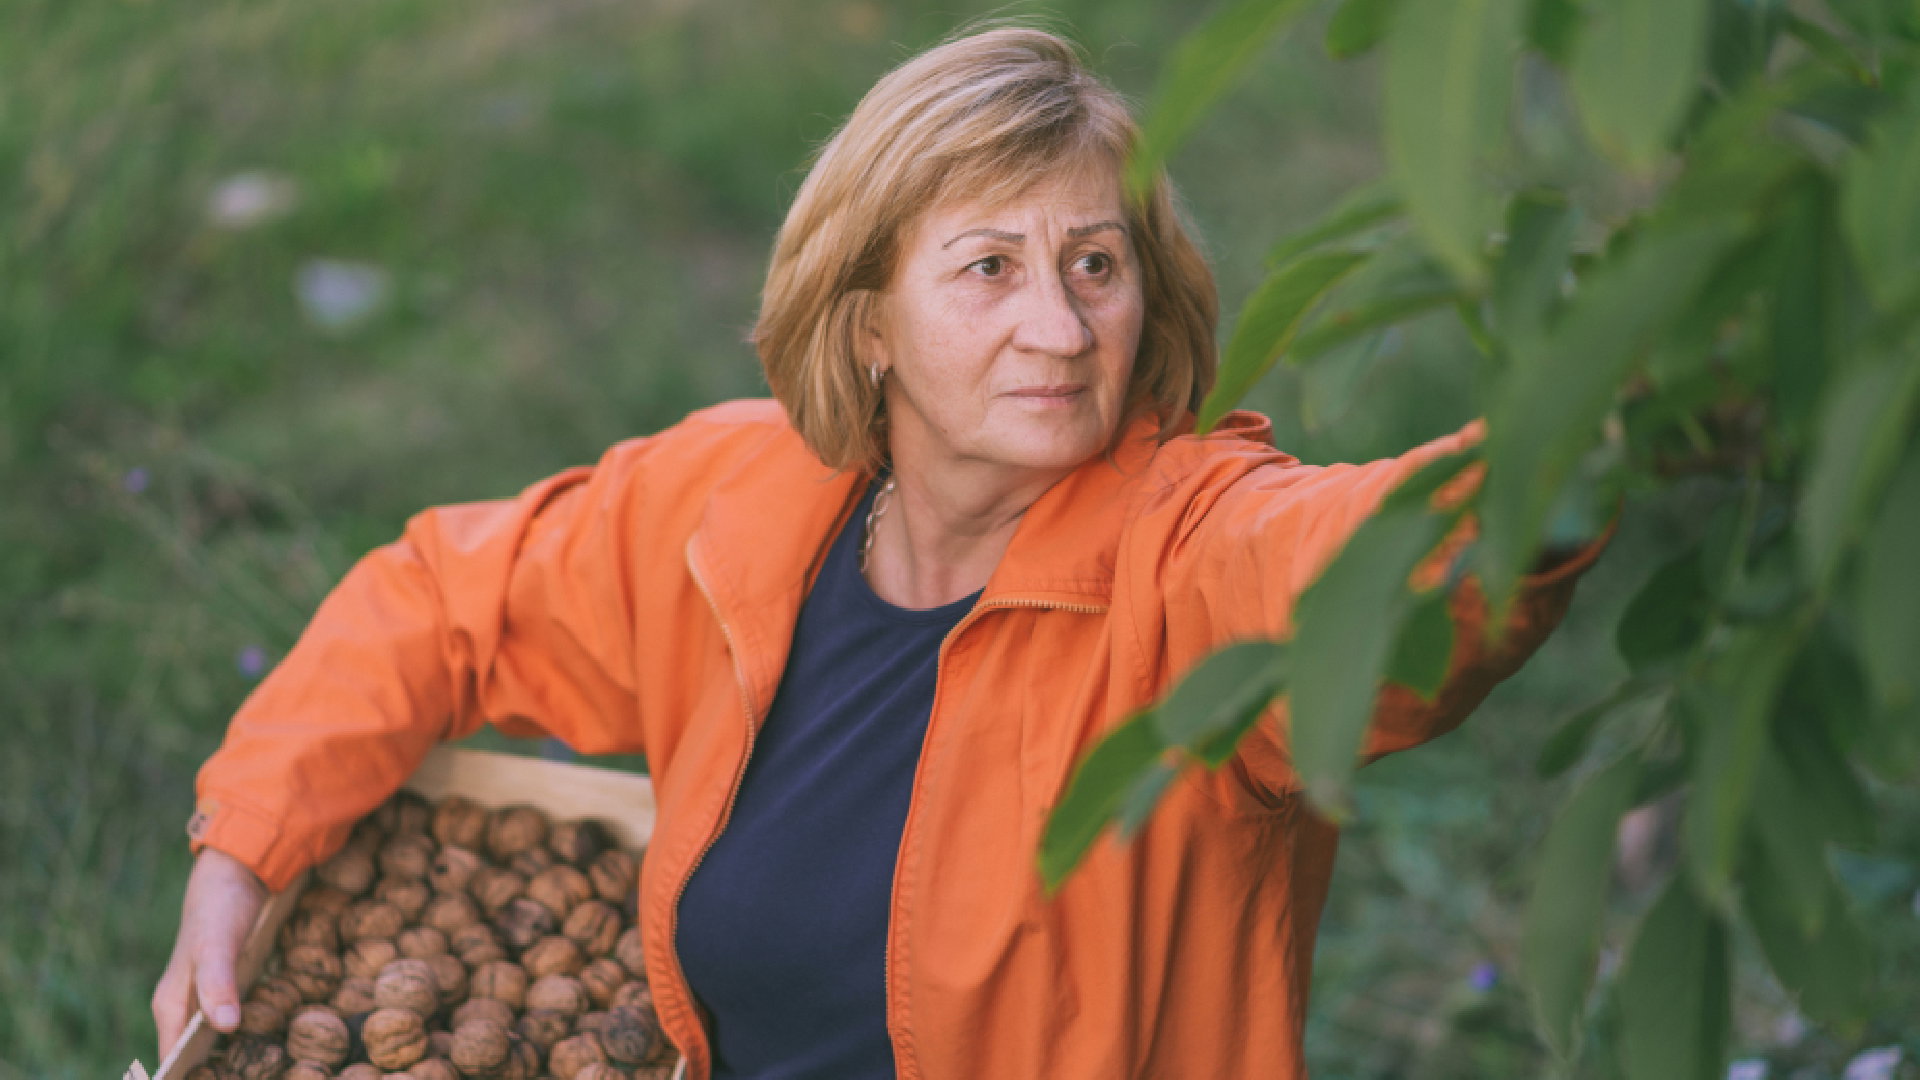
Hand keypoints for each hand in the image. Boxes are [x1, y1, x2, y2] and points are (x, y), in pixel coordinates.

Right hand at [153, 847, 268, 1060]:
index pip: (171, 1061)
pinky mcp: (224, 989)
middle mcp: (181, 1007)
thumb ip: (217, 983)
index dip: (189, 1079)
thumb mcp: (217, 945)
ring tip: (258, 1071)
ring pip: (210, 1043)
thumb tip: (224, 1026)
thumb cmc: (219, 908)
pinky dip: (241, 1038)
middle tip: (249, 1077)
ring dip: (227, 1060)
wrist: (235, 873)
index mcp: (170, 1006)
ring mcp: (202, 998)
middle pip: (191, 1057)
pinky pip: (228, 1024)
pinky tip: (265, 1046)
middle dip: (213, 1073)